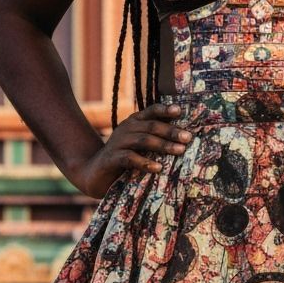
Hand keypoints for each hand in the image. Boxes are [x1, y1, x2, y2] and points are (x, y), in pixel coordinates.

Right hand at [71, 103, 191, 199]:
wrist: (95, 173)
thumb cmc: (124, 158)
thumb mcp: (138, 145)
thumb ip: (154, 138)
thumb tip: (183, 139)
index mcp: (134, 121)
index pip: (151, 111)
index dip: (165, 110)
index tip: (180, 111)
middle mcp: (126, 128)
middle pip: (152, 126)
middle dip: (171, 131)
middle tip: (188, 138)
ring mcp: (118, 142)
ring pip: (144, 140)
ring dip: (163, 145)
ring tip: (180, 151)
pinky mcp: (112, 158)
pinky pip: (130, 158)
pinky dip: (146, 162)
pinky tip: (159, 168)